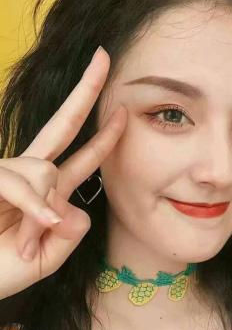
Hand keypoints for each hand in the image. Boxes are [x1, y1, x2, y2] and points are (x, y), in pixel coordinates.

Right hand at [0, 47, 126, 300]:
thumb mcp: (48, 259)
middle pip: (62, 126)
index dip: (105, 136)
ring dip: (41, 211)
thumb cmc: (1, 272)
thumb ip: (69, 233)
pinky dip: (32, 206)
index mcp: (53, 192)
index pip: (85, 157)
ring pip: (44, 170)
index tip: (123, 111)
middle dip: (85, 92)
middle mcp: (32, 176)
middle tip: (103, 57)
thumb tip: (71, 206)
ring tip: (24, 242)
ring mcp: (8, 174)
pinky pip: (20, 183)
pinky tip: (32, 227)